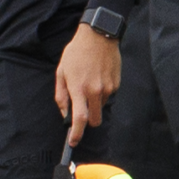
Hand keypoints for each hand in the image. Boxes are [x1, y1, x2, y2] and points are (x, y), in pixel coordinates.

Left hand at [53, 24, 120, 145]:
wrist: (99, 36)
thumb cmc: (76, 53)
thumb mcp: (61, 72)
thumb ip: (61, 95)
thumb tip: (65, 113)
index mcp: (78, 88)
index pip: (79, 118)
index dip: (77, 133)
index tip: (74, 141)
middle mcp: (95, 91)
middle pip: (94, 120)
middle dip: (88, 122)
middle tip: (82, 112)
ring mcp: (108, 88)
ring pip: (101, 108)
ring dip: (94, 104)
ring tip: (88, 83)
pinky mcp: (117, 84)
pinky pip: (108, 97)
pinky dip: (102, 93)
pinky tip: (97, 78)